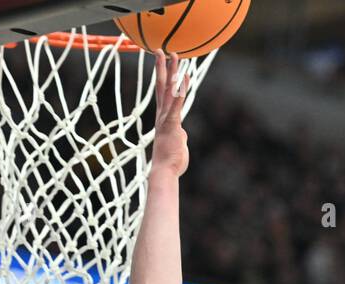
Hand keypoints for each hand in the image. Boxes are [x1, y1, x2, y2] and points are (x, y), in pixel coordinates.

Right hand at [152, 51, 189, 177]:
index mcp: (163, 118)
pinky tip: (183, 79)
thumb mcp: (177, 144)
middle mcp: (162, 115)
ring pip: (169, 91)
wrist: (165, 171)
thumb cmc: (171, 161)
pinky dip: (179, 92)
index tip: (164, 62)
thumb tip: (182, 134)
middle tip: (162, 50)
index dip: (164, 77)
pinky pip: (176, 106)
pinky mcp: (172, 125)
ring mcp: (166, 119)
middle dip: (163, 67)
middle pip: (162, 86)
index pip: (163, 93)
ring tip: (174, 56)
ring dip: (172, 73)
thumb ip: (179, 135)